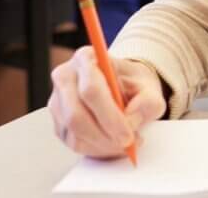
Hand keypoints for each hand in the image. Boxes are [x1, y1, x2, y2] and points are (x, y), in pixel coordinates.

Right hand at [48, 46, 166, 157]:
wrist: (123, 87)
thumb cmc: (133, 85)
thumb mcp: (149, 88)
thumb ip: (147, 102)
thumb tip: (130, 122)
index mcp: (86, 58)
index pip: (91, 90)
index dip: (110, 116)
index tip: (128, 134)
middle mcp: (65, 77)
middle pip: (76, 115)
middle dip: (105, 136)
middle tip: (128, 144)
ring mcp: (57, 102)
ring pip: (75, 133)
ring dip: (103, 144)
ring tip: (126, 143)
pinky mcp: (58, 123)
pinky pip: (74, 143)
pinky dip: (97, 149)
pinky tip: (114, 144)